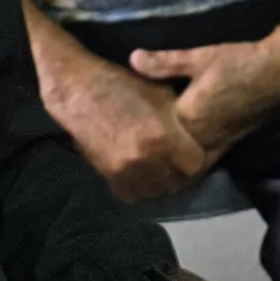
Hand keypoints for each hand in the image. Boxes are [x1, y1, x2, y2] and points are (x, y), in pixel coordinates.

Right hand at [47, 48, 208, 203]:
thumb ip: (182, 121)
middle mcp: (144, 159)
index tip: (199, 152)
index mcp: (162, 137)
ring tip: (166, 171)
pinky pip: (132, 194)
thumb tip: (199, 136)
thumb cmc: (123, 86)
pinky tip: (145, 175)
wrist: (78, 91)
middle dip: (184, 173)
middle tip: (184, 163)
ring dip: (163, 184)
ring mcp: (124, 170)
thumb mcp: (162, 96)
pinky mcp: (107, 175)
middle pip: (178, 182)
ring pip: (155, 192)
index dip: (201, 159)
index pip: (196, 165)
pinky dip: (141, 188)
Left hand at [128, 37, 279, 165]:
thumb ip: (165, 62)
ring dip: (172, 169)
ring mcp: (219, 143)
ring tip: (153, 172)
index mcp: (189, 117)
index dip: (137, 135)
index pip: (156, 135)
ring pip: (189, 167)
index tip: (118, 134)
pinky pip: (206, 163)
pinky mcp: (232, 143)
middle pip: (170, 158)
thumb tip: (132, 58)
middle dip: (152, 160)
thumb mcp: (201, 57)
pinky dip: (191, 167)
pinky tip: (182, 165)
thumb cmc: (239, 61)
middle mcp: (203, 137)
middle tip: (130, 160)